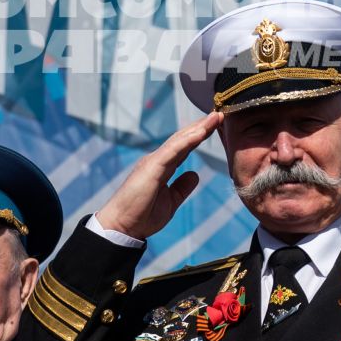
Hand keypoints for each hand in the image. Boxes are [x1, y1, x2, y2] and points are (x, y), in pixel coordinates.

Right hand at [93, 112, 220, 240]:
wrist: (121, 226)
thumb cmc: (142, 215)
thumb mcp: (170, 201)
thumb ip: (181, 187)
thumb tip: (194, 174)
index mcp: (162, 167)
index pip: (184, 147)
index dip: (199, 136)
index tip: (215, 126)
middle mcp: (157, 160)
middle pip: (183, 139)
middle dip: (201, 126)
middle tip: (219, 114)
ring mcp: (154, 161)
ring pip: (179, 140)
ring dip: (198, 128)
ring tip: (215, 117)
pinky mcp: (152, 167)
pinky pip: (173, 150)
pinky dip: (188, 141)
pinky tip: (201, 133)